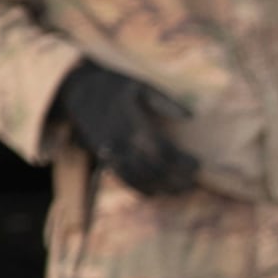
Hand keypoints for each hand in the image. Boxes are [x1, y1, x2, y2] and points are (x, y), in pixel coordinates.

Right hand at [52, 61, 200, 197]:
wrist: (79, 89)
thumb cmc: (116, 85)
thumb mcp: (142, 85)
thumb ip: (166, 101)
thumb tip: (190, 116)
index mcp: (135, 125)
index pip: (163, 152)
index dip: (182, 163)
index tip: (197, 165)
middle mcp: (123, 142)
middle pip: (153, 170)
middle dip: (175, 179)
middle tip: (193, 183)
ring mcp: (111, 152)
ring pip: (138, 179)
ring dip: (160, 188)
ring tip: (179, 191)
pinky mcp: (103, 157)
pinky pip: (122, 179)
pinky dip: (140, 189)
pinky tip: (156, 192)